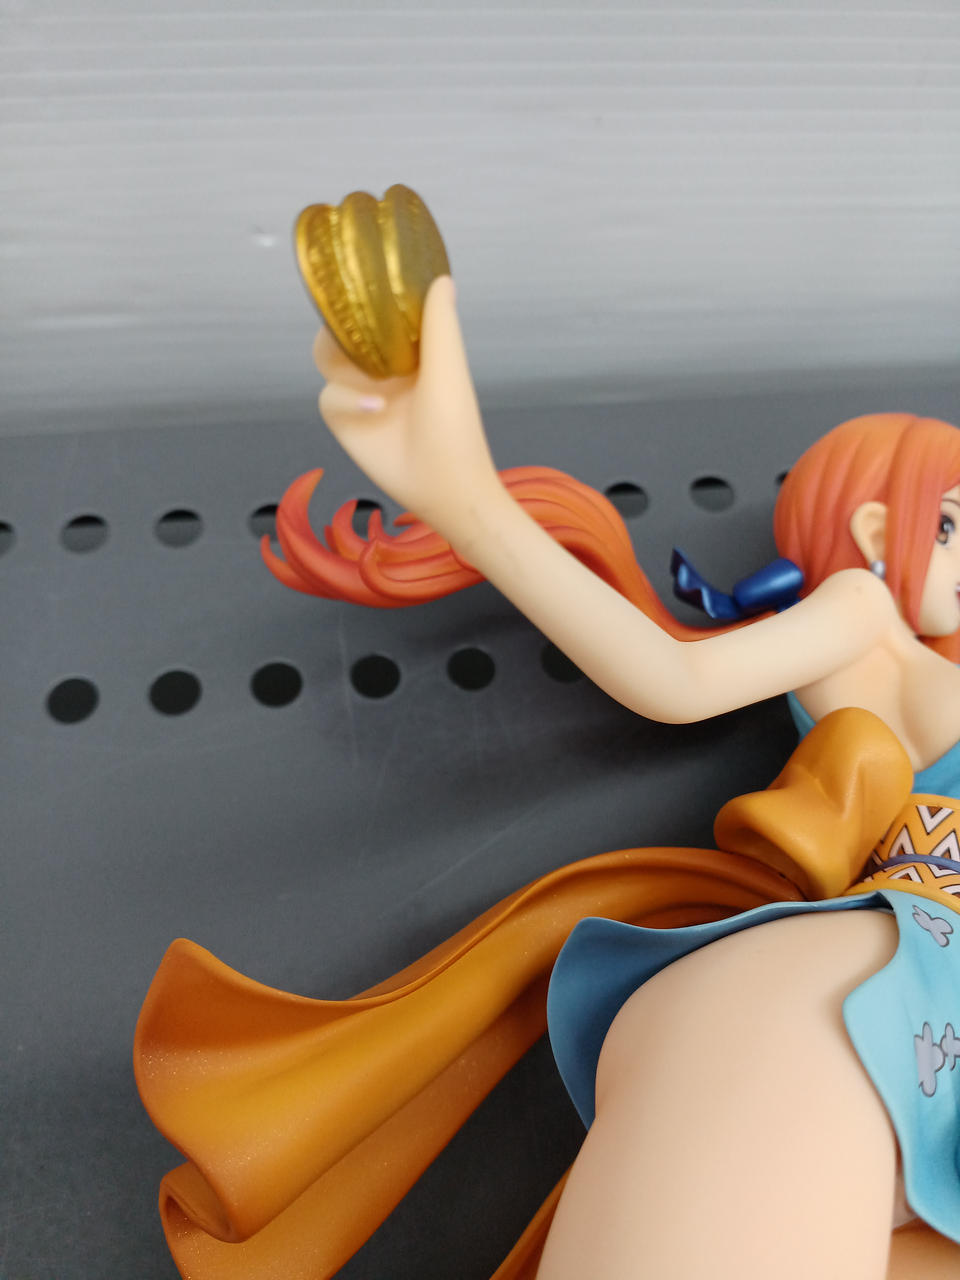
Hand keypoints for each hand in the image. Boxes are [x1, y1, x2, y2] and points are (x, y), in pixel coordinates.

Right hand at [314, 276, 501, 532]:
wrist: (448, 488)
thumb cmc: (456, 430)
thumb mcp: (448, 369)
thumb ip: (440, 324)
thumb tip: (442, 278)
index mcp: (411, 352)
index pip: (377, 314)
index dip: (366, 298)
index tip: (360, 278)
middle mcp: (383, 370)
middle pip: (343, 333)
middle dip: (340, 325)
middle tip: (348, 323)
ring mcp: (363, 396)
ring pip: (328, 362)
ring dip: (339, 360)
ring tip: (365, 369)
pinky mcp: (347, 424)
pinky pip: (328, 399)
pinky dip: (347, 399)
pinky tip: (376, 407)